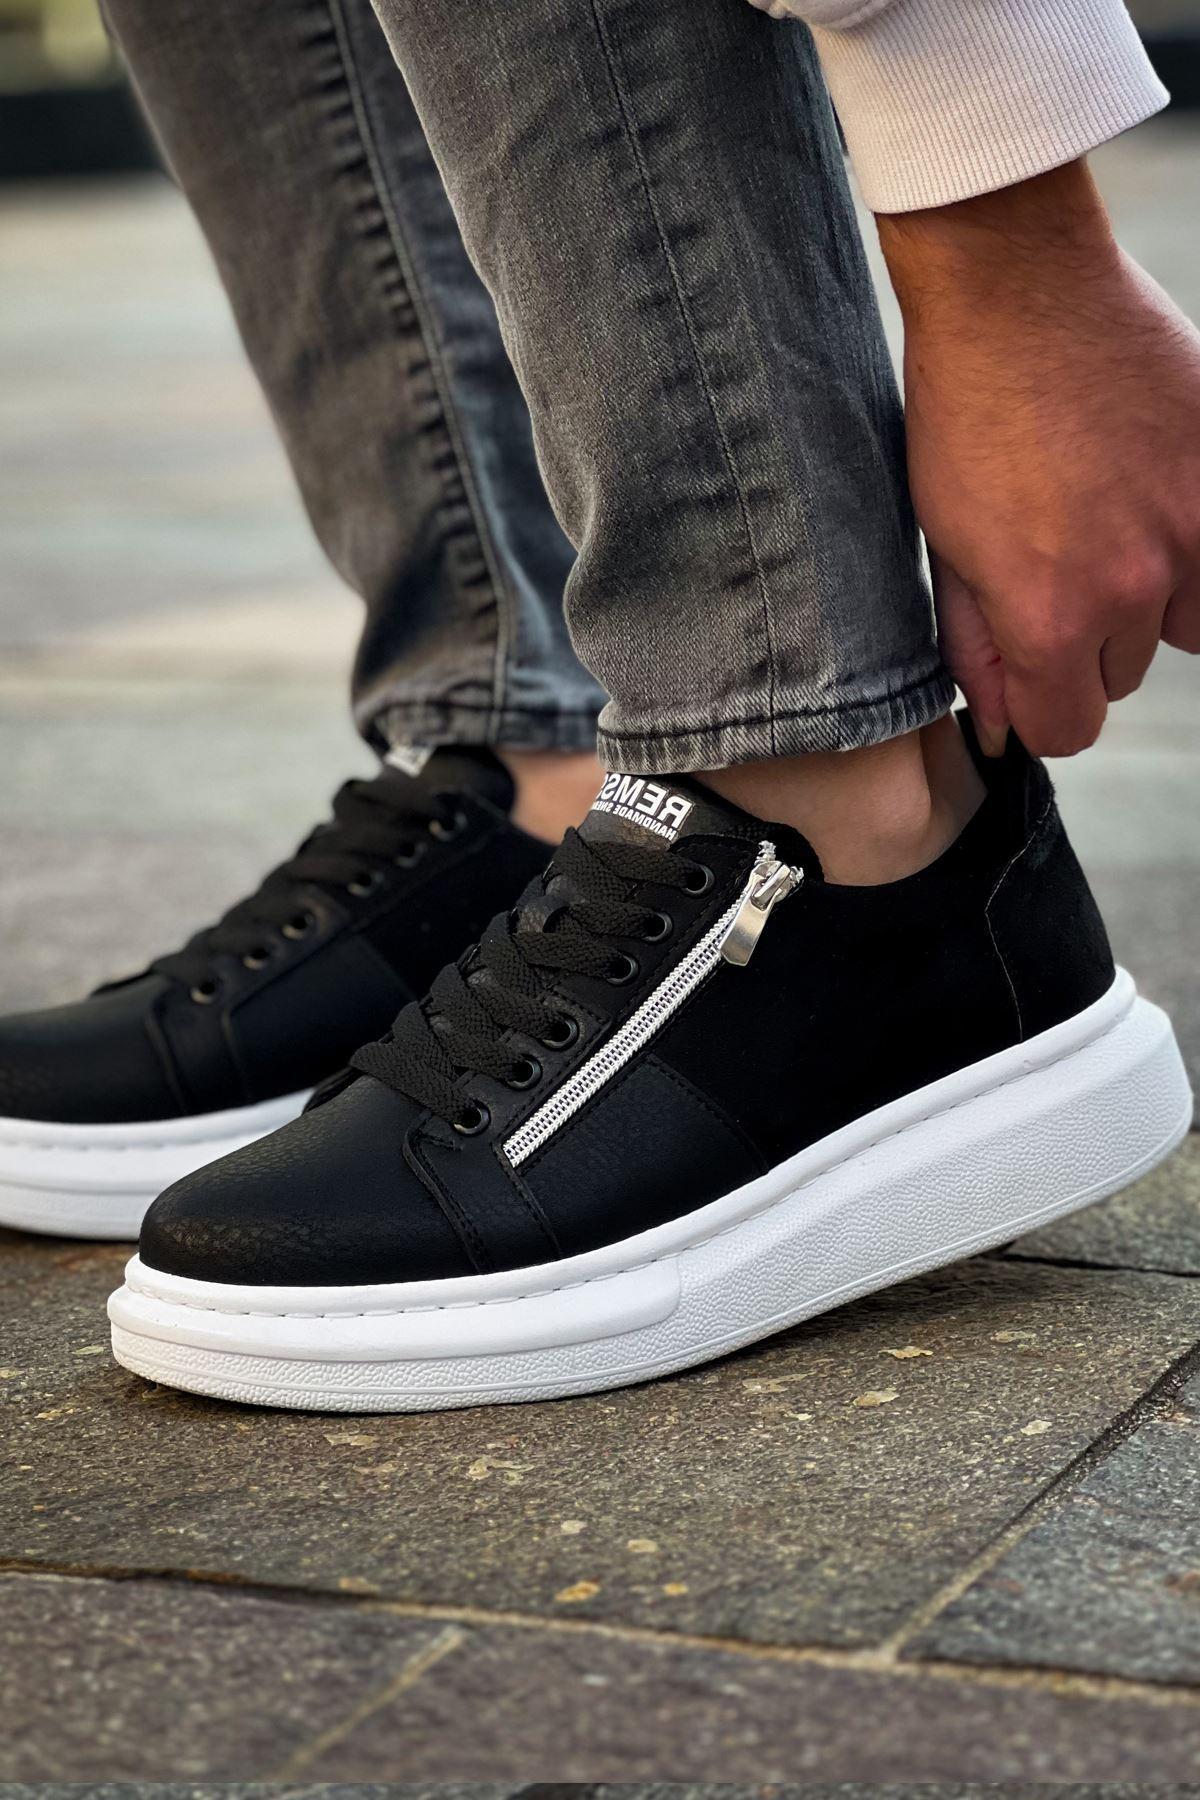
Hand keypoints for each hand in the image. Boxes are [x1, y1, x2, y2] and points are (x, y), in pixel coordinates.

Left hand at [879, 163, 1199, 756]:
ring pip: (1181, 625)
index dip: (1039, 707)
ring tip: (1102, 525)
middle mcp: (1135, 585)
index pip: (1069, 731)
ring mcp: (1194, 527)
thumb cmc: (963, 418)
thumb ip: (978, 650)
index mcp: (1052, 616)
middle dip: (1085, 641)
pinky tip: (1146, 501)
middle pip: (1121, 676)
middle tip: (1052, 561)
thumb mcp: (946, 548)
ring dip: (1146, 598)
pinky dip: (1190, 550)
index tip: (1026, 669)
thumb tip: (997, 728)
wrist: (1015, 289)